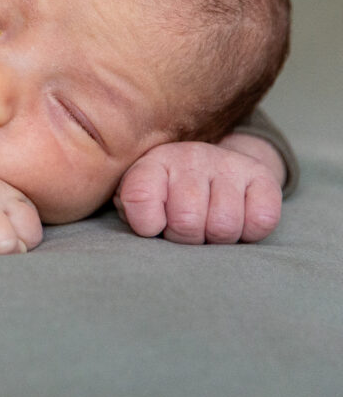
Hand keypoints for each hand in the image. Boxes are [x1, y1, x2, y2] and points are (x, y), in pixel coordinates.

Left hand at [114, 137, 282, 243]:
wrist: (215, 166)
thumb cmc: (169, 194)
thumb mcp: (140, 197)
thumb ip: (133, 209)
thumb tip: (146, 226)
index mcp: (153, 163)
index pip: (139, 197)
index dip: (146, 224)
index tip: (153, 226)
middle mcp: (190, 158)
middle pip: (186, 222)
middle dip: (185, 238)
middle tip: (186, 229)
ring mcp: (228, 165)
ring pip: (224, 226)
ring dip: (217, 238)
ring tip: (209, 224)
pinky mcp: (263, 177)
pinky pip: (260, 222)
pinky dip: (249, 233)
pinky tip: (238, 220)